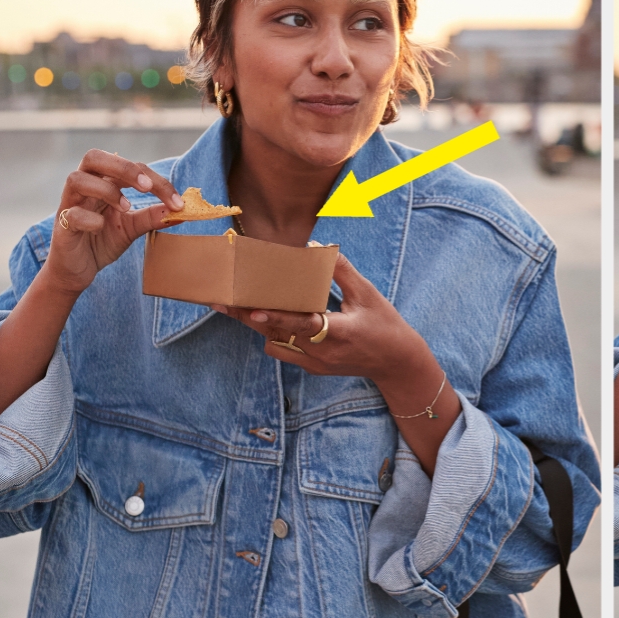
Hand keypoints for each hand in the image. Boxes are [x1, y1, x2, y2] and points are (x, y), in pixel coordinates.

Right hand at [45, 150, 182, 294]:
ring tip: (126, 208)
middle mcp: (85, 188)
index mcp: (104, 183)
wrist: (77, 269)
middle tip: (147, 187)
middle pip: (94, 157)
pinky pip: (70, 214)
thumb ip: (153, 216)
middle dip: (124, 168)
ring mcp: (70, 205)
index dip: (157, 181)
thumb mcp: (132, 227)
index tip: (178, 202)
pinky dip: (88, 218)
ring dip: (106, 190)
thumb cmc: (101, 241)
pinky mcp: (62, 226)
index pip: (130, 167)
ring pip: (76, 179)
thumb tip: (183, 211)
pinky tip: (101, 227)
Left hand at [212, 252, 434, 384]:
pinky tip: (269, 320)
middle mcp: (323, 352)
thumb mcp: (368, 294)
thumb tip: (318, 248)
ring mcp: (316, 363)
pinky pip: (284, 352)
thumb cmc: (385, 324)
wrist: (397, 362)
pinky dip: (274, 335)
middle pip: (277, 334)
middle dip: (248, 316)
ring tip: (238, 306)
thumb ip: (342, 271)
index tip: (254, 308)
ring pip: (275, 344)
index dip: (278, 316)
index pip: (303, 325)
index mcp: (340, 332)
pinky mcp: (313, 368)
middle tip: (221, 300)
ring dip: (260, 325)